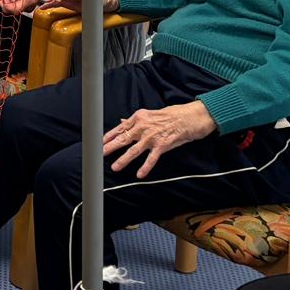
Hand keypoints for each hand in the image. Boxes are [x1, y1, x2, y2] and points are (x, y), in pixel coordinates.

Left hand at [0, 0, 61, 14]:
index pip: (13, 10)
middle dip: (3, 2)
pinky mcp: (27, 3)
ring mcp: (28, 5)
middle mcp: (28, 6)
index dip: (5, 5)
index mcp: (28, 1)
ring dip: (6, 0)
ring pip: (13, 7)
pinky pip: (16, 4)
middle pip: (11, 10)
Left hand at [103, 101, 217, 177]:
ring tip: (114, 167)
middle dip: (110, 147)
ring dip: (123, 160)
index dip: (108, 135)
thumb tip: (121, 121)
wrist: (190, 117)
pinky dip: (145, 167)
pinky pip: (151, 158)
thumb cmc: (171, 115)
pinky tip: (139, 175)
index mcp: (139, 117)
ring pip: (134, 150)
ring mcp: (152, 136)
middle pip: (123, 138)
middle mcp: (143, 126)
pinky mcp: (162, 145)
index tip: (99, 142)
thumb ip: (134, 120)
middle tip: (99, 154)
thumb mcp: (150, 114)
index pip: (120, 128)